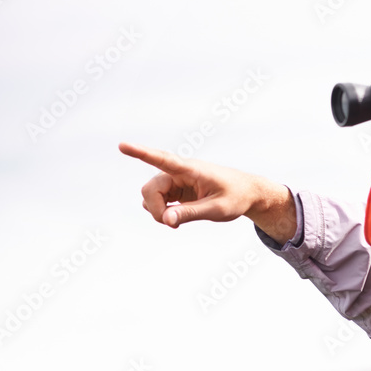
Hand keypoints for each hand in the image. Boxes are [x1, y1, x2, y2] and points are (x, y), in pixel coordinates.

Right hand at [119, 142, 296, 243]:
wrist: (248, 193)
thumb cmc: (236, 197)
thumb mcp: (217, 210)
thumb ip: (190, 213)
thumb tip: (165, 219)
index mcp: (191, 169)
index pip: (162, 160)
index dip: (141, 153)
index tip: (122, 146)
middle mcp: (179, 171)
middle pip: (150, 189)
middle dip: (156, 209)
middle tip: (172, 225)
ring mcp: (176, 179)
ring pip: (150, 196)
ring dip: (159, 211)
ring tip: (178, 220)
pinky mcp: (176, 188)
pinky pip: (157, 200)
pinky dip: (162, 211)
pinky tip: (176, 218)